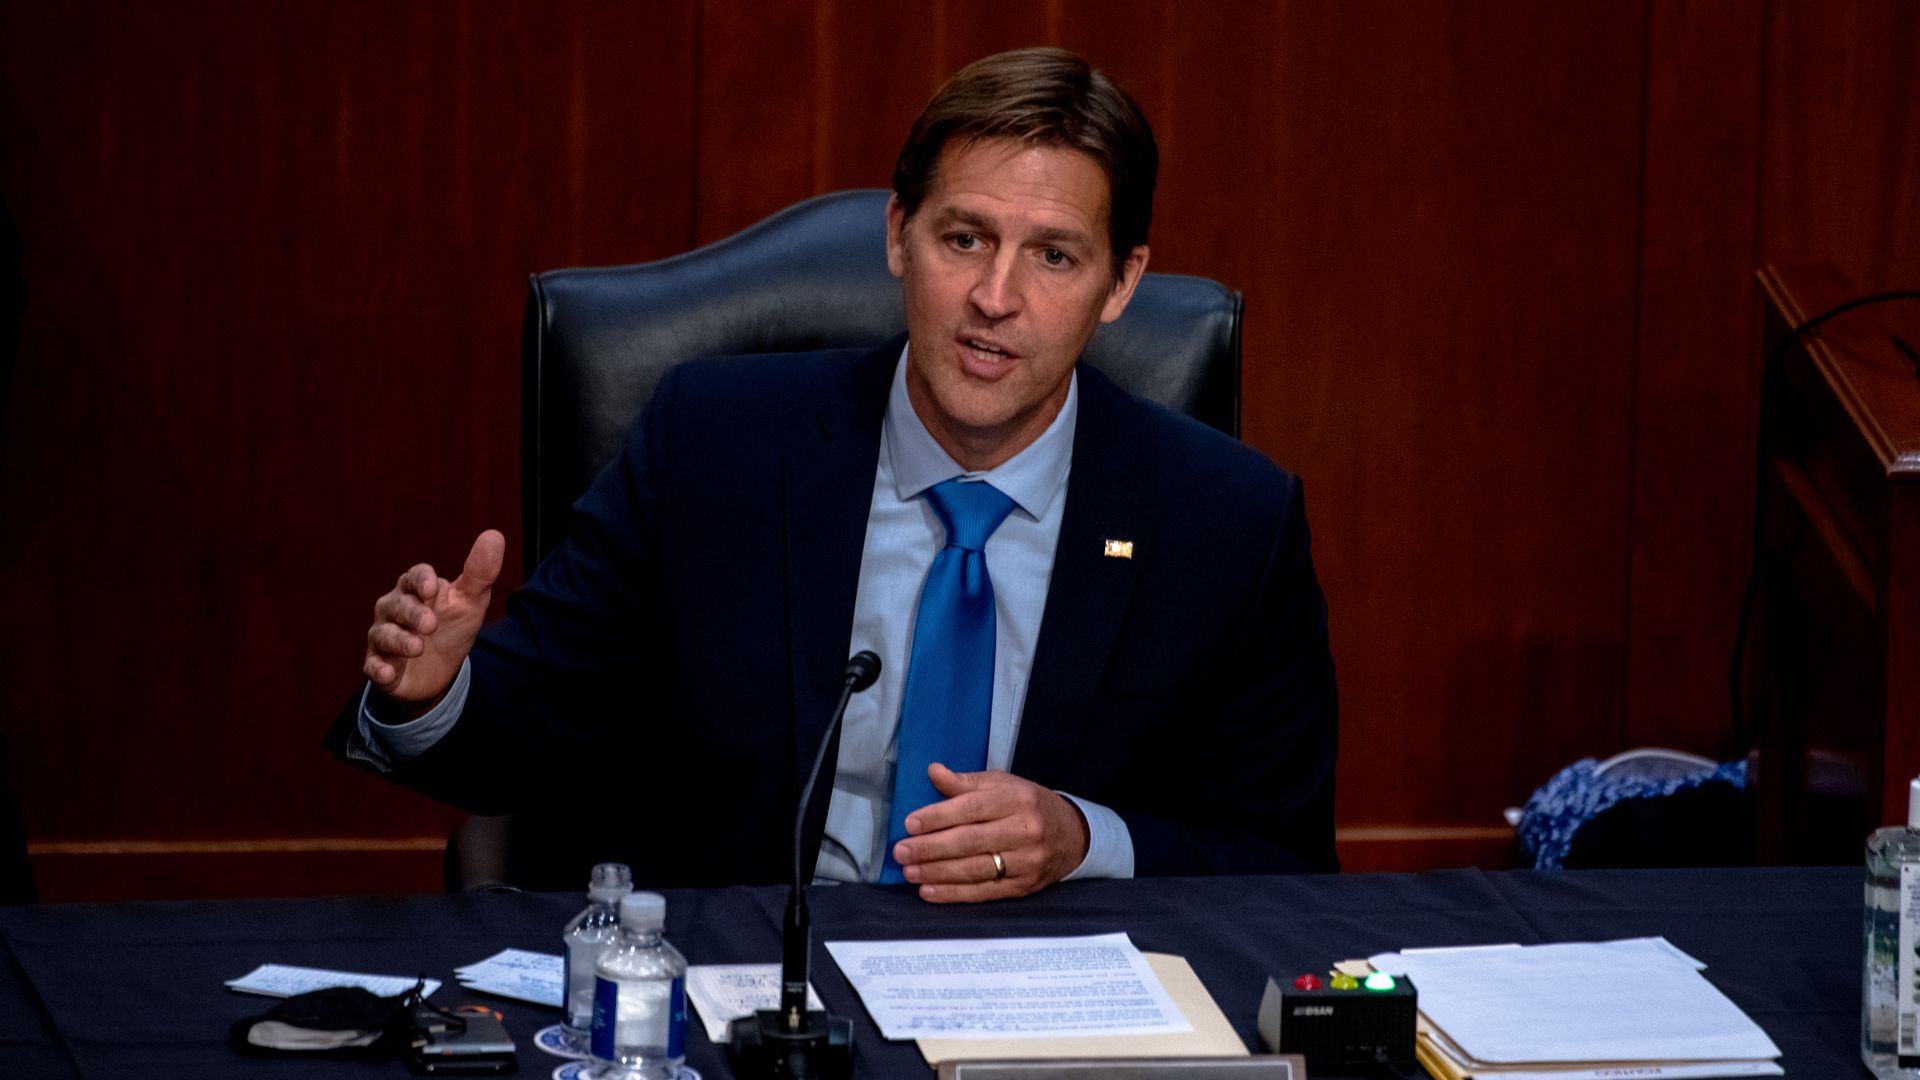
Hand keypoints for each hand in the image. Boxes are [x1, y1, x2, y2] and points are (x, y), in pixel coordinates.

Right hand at [362, 530, 504, 709]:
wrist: (440, 671)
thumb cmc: (451, 626)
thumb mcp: (470, 601)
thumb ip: (480, 572)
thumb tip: (494, 535)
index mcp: (416, 589)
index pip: (414, 577)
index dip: (421, 580)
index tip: (432, 589)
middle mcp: (394, 608)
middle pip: (398, 604)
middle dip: (413, 613)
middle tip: (431, 624)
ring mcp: (384, 636)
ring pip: (383, 634)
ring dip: (399, 640)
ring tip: (417, 648)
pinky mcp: (380, 664)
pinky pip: (373, 665)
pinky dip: (379, 669)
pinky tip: (389, 673)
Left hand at [890, 763, 1090, 902]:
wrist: (1072, 835)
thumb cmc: (1029, 806)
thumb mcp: (1003, 784)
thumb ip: (966, 782)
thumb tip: (933, 772)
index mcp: (1017, 799)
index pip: (972, 808)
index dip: (938, 817)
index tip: (910, 824)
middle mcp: (1024, 830)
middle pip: (970, 841)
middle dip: (931, 848)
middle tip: (901, 851)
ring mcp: (1026, 861)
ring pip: (975, 869)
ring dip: (937, 873)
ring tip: (910, 872)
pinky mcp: (1024, 886)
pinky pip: (984, 892)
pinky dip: (953, 893)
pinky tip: (929, 891)